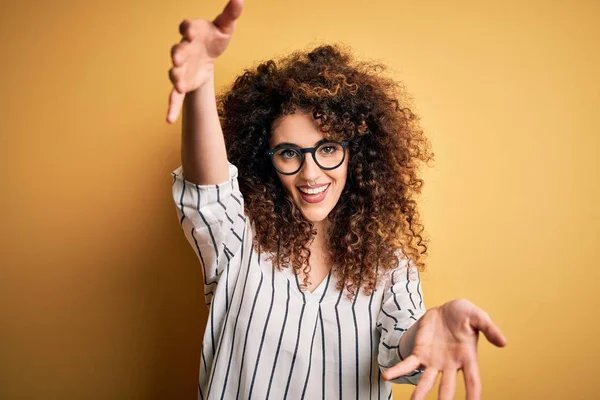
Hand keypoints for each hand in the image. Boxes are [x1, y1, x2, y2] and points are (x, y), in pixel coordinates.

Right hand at [166, 0, 243, 122]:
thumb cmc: (215, 38)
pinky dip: (171, 107)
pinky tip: (169, 119)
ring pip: (174, 72)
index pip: (187, 27)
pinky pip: (174, 96)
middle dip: (177, 54)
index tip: (189, 30)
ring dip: (174, 77)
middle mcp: (183, 48)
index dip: (187, 28)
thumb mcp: (225, 27)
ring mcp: (181, 67)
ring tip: (178, 84)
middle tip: (177, 58)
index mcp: (192, 31)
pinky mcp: (182, 83)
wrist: (209, 56)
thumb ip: (230, 14)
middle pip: (177, 50)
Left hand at [382, 298, 506, 399]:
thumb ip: (489, 328)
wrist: (445, 309)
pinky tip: (387, 376)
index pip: (472, 380)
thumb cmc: (464, 314)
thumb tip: (503, 342)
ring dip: (419, 393)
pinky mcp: (420, 353)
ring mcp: (434, 361)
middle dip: (445, 399)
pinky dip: (397, 371)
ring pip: (426, 381)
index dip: (473, 393)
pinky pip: (407, 364)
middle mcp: (451, 364)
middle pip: (447, 386)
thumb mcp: (478, 316)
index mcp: (468, 357)